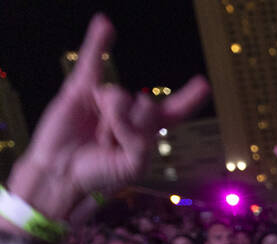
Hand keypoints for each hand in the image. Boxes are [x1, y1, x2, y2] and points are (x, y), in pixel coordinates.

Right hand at [9, 15, 208, 219]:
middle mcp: (129, 112)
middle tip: (111, 146)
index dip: (188, 99)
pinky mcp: (82, 90)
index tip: (202, 84)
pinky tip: (104, 24)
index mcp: (146, 132)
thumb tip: (123, 109)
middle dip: (132, 127)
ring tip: (97, 137)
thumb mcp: (133, 165)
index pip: (172, 112)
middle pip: (148, 105)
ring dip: (112, 120)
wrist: (62, 174)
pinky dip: (98, 42)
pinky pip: (93, 61)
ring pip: (121, 96)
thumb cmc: (98, 175)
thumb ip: (141, 140)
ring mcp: (106, 99)